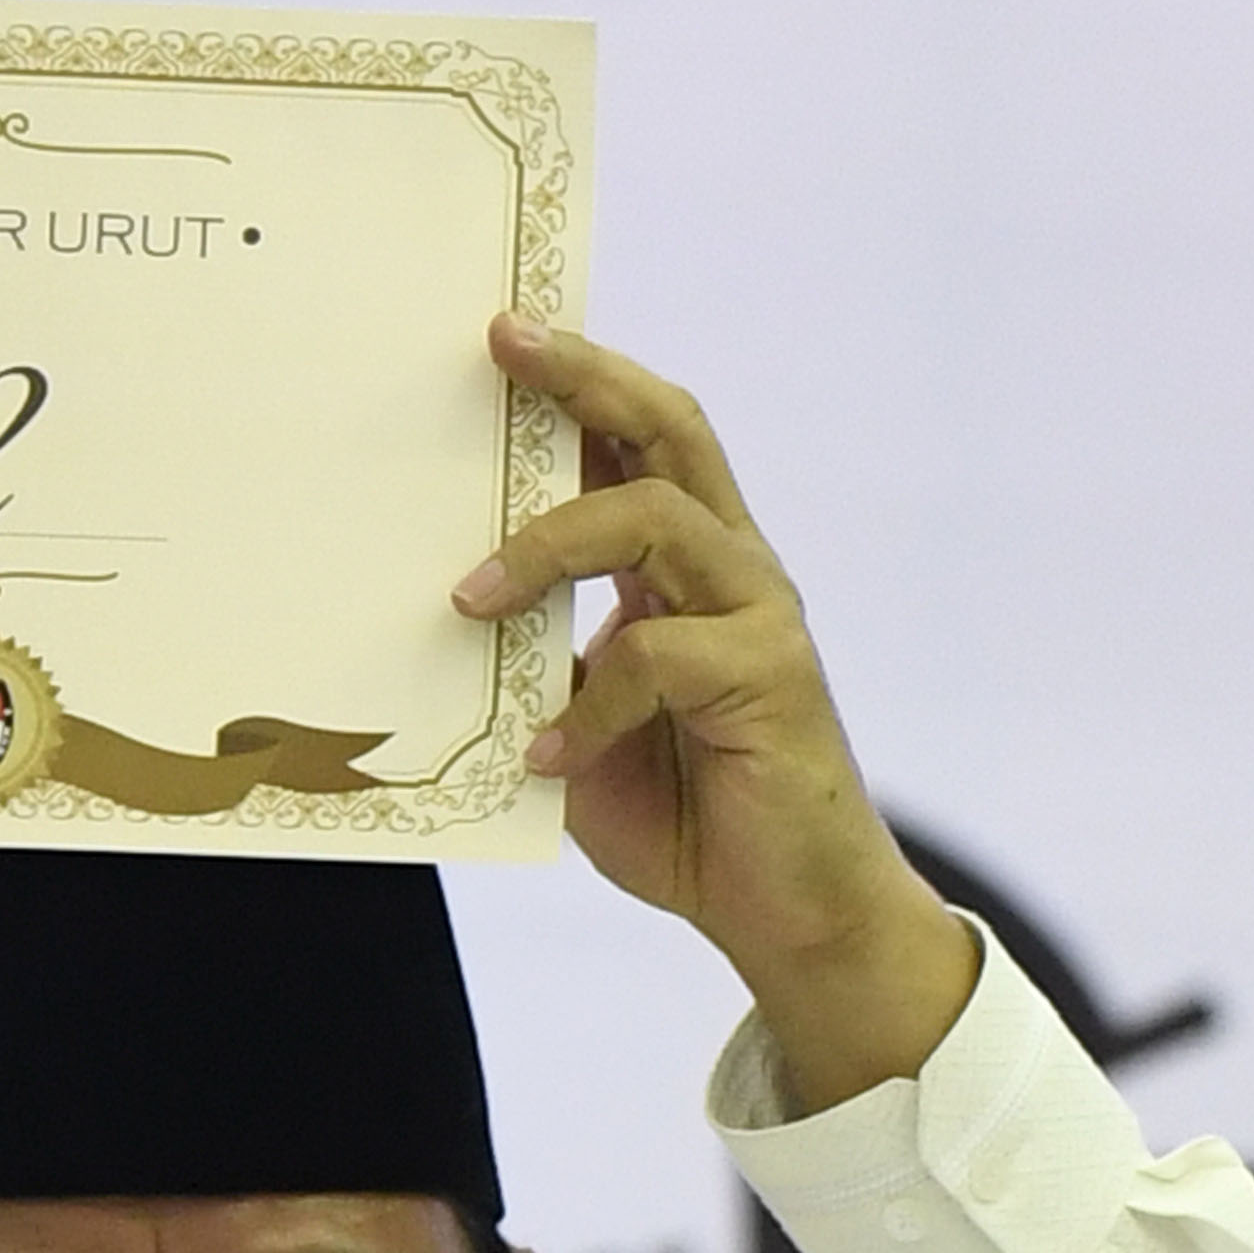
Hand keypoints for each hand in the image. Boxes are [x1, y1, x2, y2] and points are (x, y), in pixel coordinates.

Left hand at [457, 317, 970, 1108]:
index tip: (500, 334)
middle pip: (670, 429)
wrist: (797, 918)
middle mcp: (734, 570)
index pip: (640, 441)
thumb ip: (544, 664)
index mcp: (689, 568)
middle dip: (584, 377)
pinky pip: (658, 655)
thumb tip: (455, 620)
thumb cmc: (692, 818)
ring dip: (548, 546)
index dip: (579, 378)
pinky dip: (589, 705)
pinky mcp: (771, 677)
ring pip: (658, 518)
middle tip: (504, 345)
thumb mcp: (585, 727)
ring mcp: (760, 617)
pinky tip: (548, 755)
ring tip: (470, 599)